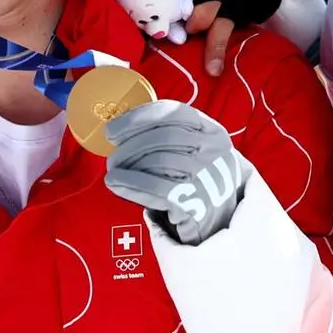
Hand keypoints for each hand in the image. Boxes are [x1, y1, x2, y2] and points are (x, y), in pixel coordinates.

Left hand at [102, 99, 250, 245]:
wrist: (221, 219)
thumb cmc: (197, 180)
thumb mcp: (194, 152)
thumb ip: (166, 136)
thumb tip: (118, 132)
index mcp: (211, 130)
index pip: (172, 112)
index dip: (137, 119)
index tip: (112, 130)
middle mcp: (214, 150)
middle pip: (163, 137)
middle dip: (129, 146)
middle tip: (112, 157)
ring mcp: (208, 177)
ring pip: (158, 161)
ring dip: (127, 166)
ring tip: (113, 172)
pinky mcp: (198, 203)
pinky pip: (157, 189)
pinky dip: (131, 184)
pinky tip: (116, 184)